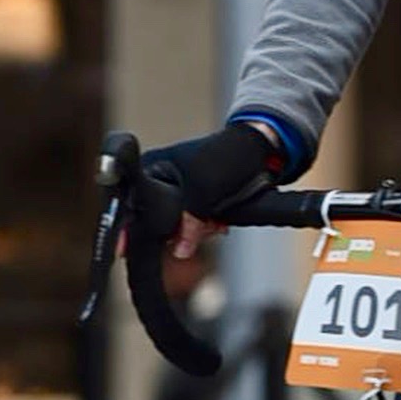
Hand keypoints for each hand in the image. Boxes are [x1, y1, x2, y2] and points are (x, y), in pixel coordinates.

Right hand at [141, 121, 285, 268]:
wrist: (261, 150)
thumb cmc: (229, 154)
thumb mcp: (204, 190)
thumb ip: (189, 223)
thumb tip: (180, 250)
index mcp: (155, 167)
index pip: (139, 202)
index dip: (143, 225)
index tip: (142, 244)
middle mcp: (164, 179)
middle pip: (161, 218)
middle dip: (184, 228)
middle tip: (203, 226)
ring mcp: (182, 191)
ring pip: (181, 225)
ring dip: (200, 229)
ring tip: (216, 223)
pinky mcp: (199, 200)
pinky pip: (196, 223)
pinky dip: (208, 226)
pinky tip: (220, 224)